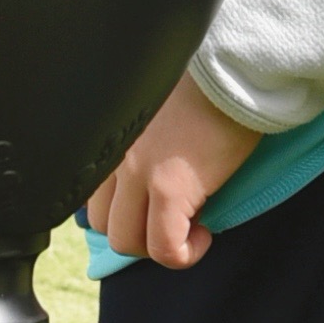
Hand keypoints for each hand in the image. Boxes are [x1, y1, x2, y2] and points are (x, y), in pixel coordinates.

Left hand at [87, 74, 261, 269]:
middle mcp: (113, 155)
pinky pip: (164, 248)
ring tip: (188, 228)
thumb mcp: (153, 112)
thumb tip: (143, 182)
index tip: (150, 209)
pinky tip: (203, 236)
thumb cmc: (205, 84)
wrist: (234, 69)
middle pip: (102, 224)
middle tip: (171, 221)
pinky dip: (183, 254)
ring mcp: (138, 172)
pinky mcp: (170, 187)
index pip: (88, 195)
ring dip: (157, 245)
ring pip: (126, 242)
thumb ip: (136, 141)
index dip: (122, 211)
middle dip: (138, 231)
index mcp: (109, 136)